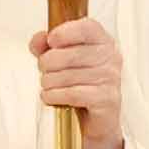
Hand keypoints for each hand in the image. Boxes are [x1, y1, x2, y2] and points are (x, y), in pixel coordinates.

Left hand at [32, 16, 124, 148]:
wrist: (95, 121)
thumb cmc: (79, 85)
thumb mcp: (60, 62)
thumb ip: (47, 47)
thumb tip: (38, 39)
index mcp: (103, 41)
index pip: (87, 27)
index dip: (65, 32)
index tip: (51, 40)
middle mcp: (111, 57)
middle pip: (69, 54)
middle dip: (47, 64)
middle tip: (45, 72)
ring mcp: (111, 78)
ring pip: (66, 75)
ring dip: (49, 83)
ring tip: (49, 87)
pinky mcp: (106, 99)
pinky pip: (71, 94)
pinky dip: (55, 96)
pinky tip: (52, 98)